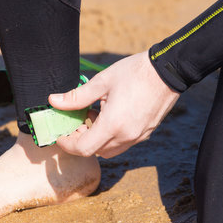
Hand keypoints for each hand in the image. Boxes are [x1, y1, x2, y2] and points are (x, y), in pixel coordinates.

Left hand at [49, 51, 179, 157]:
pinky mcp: (146, 134)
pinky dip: (110, 138)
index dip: (67, 144)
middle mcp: (126, 136)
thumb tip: (53, 101)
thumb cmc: (135, 72)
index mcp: (113, 124)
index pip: (83, 148)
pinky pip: (122, 144)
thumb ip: (76, 96)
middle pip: (94, 151)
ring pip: (109, 151)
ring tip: (94, 117)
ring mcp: (138, 137)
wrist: (169, 70)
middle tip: (76, 121)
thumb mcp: (102, 82)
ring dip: (96, 141)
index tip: (60, 135)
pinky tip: (109, 117)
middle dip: (81, 141)